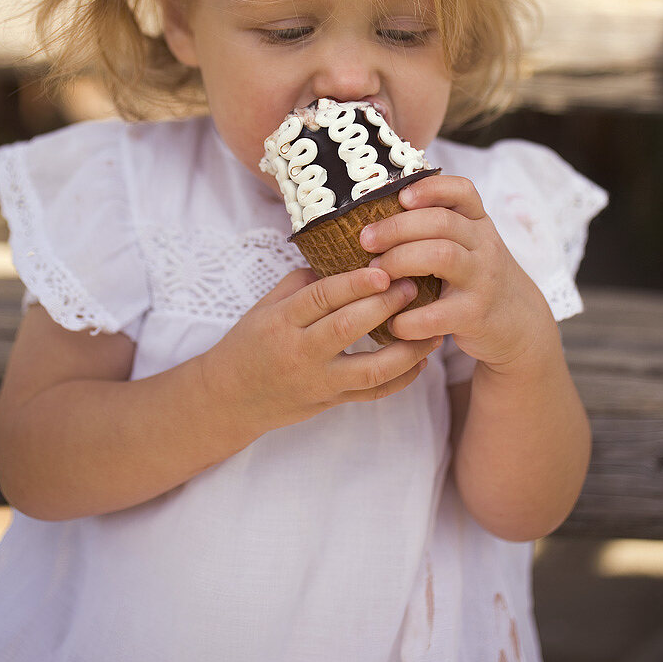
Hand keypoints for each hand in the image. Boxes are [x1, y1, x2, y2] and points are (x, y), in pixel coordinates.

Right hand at [209, 267, 442, 436]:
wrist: (230, 398)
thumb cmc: (249, 344)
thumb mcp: (265, 306)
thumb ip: (302, 283)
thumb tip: (345, 259)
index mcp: (281, 322)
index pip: (321, 297)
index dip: (355, 283)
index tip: (384, 269)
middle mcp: (300, 352)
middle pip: (348, 328)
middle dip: (385, 306)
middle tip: (414, 286)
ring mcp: (318, 382)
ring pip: (370, 369)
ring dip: (407, 349)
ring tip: (432, 330)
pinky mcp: (331, 402)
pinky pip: (373, 394)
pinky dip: (402, 379)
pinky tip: (421, 360)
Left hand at [358, 175, 557, 368]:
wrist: (520, 323)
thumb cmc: (476, 278)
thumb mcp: (468, 244)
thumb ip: (437, 227)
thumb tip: (375, 215)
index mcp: (478, 223)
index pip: (463, 191)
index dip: (431, 188)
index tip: (400, 197)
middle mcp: (484, 246)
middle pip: (441, 222)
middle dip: (397, 228)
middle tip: (366, 240)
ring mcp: (482, 279)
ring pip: (442, 256)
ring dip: (400, 260)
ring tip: (377, 273)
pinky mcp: (476, 315)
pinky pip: (438, 314)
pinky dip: (409, 319)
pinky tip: (393, 322)